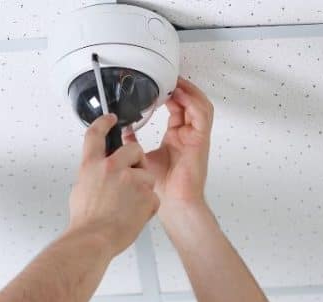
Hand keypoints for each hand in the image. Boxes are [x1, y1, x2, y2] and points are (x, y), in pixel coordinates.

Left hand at [122, 76, 213, 206]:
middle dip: (180, 88)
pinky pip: (202, 114)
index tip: (158, 84)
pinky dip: (193, 101)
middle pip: (189, 103)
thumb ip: (132, 142)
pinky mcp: (201, 140)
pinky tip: (181, 94)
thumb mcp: (141, 158)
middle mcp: (188, 136)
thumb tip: (120, 130)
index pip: (176, 109)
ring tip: (175, 81)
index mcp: (176, 139)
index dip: (170, 95)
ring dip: (188, 91)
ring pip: (199, 105)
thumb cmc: (161, 188)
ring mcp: (195, 137)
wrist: (173, 204)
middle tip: (167, 76)